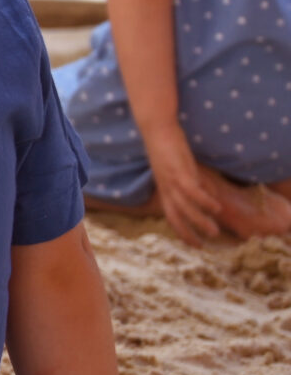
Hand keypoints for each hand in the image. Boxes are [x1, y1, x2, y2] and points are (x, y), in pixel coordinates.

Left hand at [147, 144, 290, 245]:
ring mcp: (171, 180)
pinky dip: (204, 201)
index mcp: (164, 188)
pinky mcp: (179, 170)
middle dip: (188, 233)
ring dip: (200, 221)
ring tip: (214, 232)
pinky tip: (216, 208)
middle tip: (203, 246)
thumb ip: (191, 183)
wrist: (157, 128)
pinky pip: (192, 190)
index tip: (194, 244)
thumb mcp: (180, 170)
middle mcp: (165, 188)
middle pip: (175, 217)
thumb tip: (207, 196)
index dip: (182, 231)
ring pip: (185, 207)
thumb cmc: (169, 147)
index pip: (171, 215)